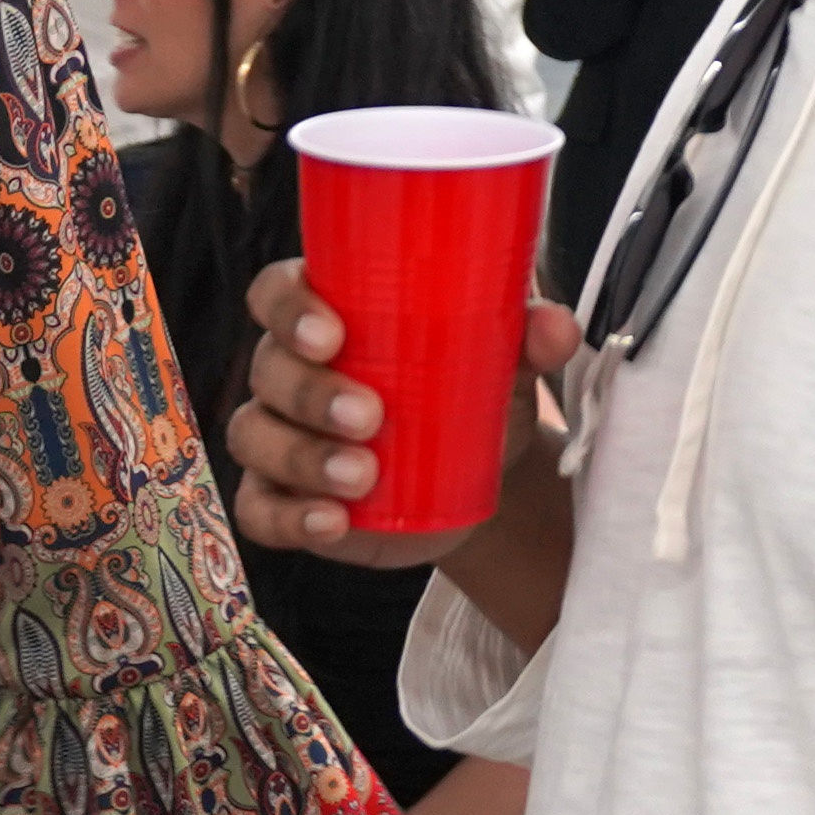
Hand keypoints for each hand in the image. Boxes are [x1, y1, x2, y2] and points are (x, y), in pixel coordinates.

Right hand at [227, 255, 569, 565]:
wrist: (484, 473)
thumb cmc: (475, 385)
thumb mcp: (504, 355)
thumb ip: (529, 334)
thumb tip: (557, 328)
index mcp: (329, 310)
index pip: (276, 292)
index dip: (289, 308)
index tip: (331, 333)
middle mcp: (289, 368)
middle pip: (270, 369)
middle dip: (312, 392)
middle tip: (370, 416)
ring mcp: (279, 435)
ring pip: (257, 437)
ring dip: (304, 456)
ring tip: (362, 476)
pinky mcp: (284, 499)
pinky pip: (259, 510)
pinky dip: (289, 517)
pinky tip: (331, 522)